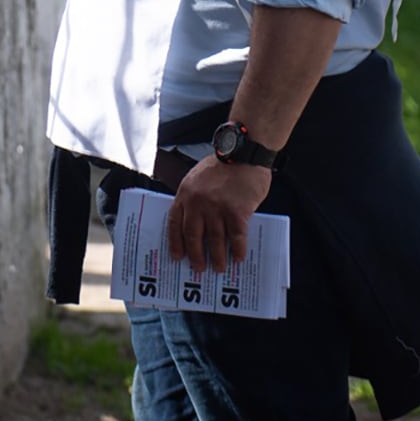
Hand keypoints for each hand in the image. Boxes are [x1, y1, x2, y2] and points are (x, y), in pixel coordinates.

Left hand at [166, 157, 272, 273]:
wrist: (244, 152)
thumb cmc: (223, 164)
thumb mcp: (198, 178)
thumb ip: (195, 198)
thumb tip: (198, 225)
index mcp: (185, 193)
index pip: (174, 223)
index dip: (176, 242)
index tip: (177, 256)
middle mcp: (198, 202)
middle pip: (193, 236)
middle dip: (196, 255)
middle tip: (199, 268)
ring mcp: (216, 208)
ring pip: (215, 240)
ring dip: (217, 257)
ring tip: (219, 268)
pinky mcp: (236, 212)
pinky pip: (236, 237)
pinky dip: (237, 250)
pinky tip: (238, 257)